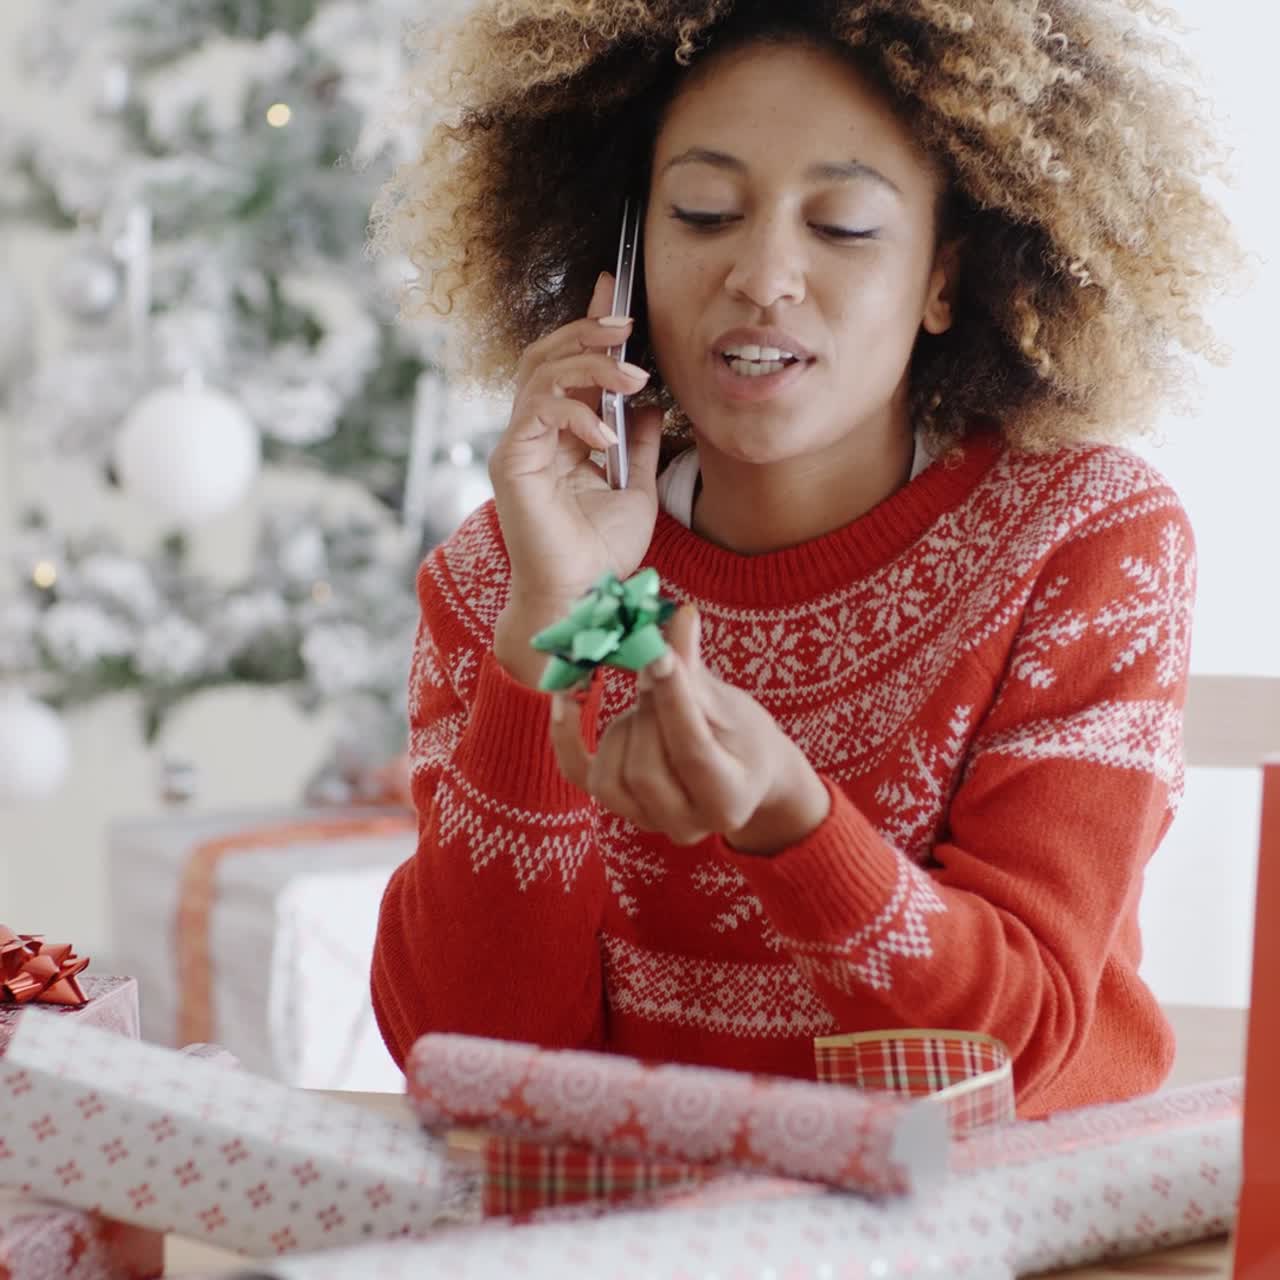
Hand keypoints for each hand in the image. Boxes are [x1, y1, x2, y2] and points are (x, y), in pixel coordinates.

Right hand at [488, 271, 664, 611]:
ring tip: (634, 377)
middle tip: (627, 323)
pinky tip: (606, 434)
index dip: (587, 324)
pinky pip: (538, 412)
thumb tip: (652, 404)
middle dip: (587, 331)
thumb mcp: (636, 487)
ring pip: (540, 372)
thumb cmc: (600, 552)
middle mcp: (531, 434)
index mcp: (558, 435)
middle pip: (546, 355)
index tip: (613, 288)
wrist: (579, 597)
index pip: (567, 364)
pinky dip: (576, 411)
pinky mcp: (511, 462)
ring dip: (589, 364)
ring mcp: (518, 445)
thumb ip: (640, 443)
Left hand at [549, 607, 830, 853]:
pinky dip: (565, 737)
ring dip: (620, 729)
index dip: (672, 700)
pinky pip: (578, 775)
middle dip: (645, 713)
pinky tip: (564, 700)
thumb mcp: (730, 705)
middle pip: (645, 770)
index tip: (660, 655)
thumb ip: (697, 672)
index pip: (691, 751)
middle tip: (653, 669)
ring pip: (609, 778)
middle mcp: (685, 824)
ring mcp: (647, 821)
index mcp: (727, 800)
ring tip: (645, 706)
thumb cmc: (745, 736)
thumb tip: (680, 617)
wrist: (741, 773)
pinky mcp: (619, 807)